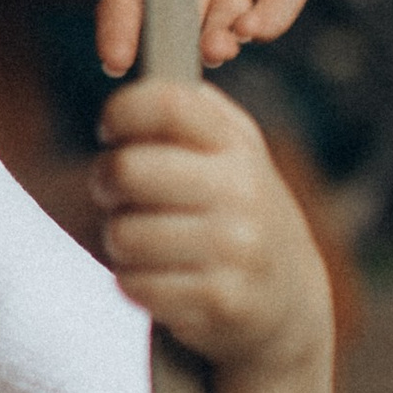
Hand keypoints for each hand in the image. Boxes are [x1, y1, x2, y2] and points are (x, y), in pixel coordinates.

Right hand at [56, 0, 353, 77]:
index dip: (123, 26)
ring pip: (230, 19)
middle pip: (183, 15)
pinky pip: (281, 4)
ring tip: (216, 46)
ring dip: (221, 39)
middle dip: (177, 42)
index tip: (114, 57)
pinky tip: (252, 27)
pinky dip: (268, 21)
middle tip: (170, 64)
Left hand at [88, 80, 330, 376]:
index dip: (121, 112)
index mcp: (236, 142)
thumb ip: (185, 110)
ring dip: (118, 239)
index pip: (165, 103)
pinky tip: (159, 276)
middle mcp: (241, 190)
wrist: (286, 297)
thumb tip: (131, 92)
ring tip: (142, 238)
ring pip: (124, 234)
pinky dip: (133, 281)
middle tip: (117, 194)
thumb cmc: (233, 209)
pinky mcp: (222, 300)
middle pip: (127, 170)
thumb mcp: (228, 148)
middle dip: (105, 182)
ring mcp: (236, 247)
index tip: (113, 131)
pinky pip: (135, 284)